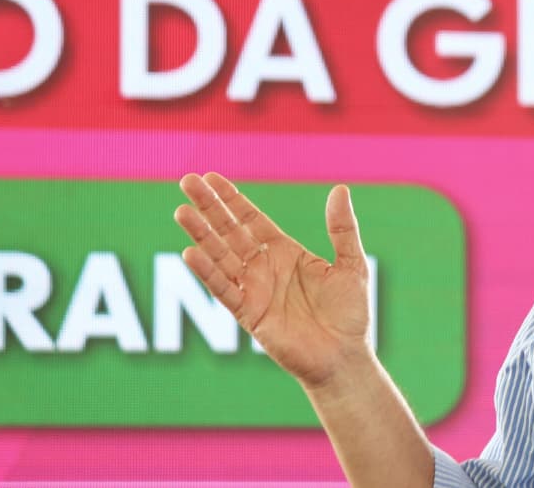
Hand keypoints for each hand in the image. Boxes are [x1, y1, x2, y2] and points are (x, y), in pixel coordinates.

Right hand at [173, 172, 370, 388]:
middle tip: (187, 182)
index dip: (232, 199)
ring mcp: (254, 290)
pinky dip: (207, 272)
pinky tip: (190, 252)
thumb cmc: (350, 314)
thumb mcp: (351, 264)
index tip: (210, 177)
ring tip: (182, 211)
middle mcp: (264, 268)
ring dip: (201, 234)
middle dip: (209, 207)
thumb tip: (340, 189)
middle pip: (230, 231)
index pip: (251, 219)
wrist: (345, 357)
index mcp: (286, 253)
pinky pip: (224, 289)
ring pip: (220, 256)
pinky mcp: (249, 314)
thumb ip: (342, 228)